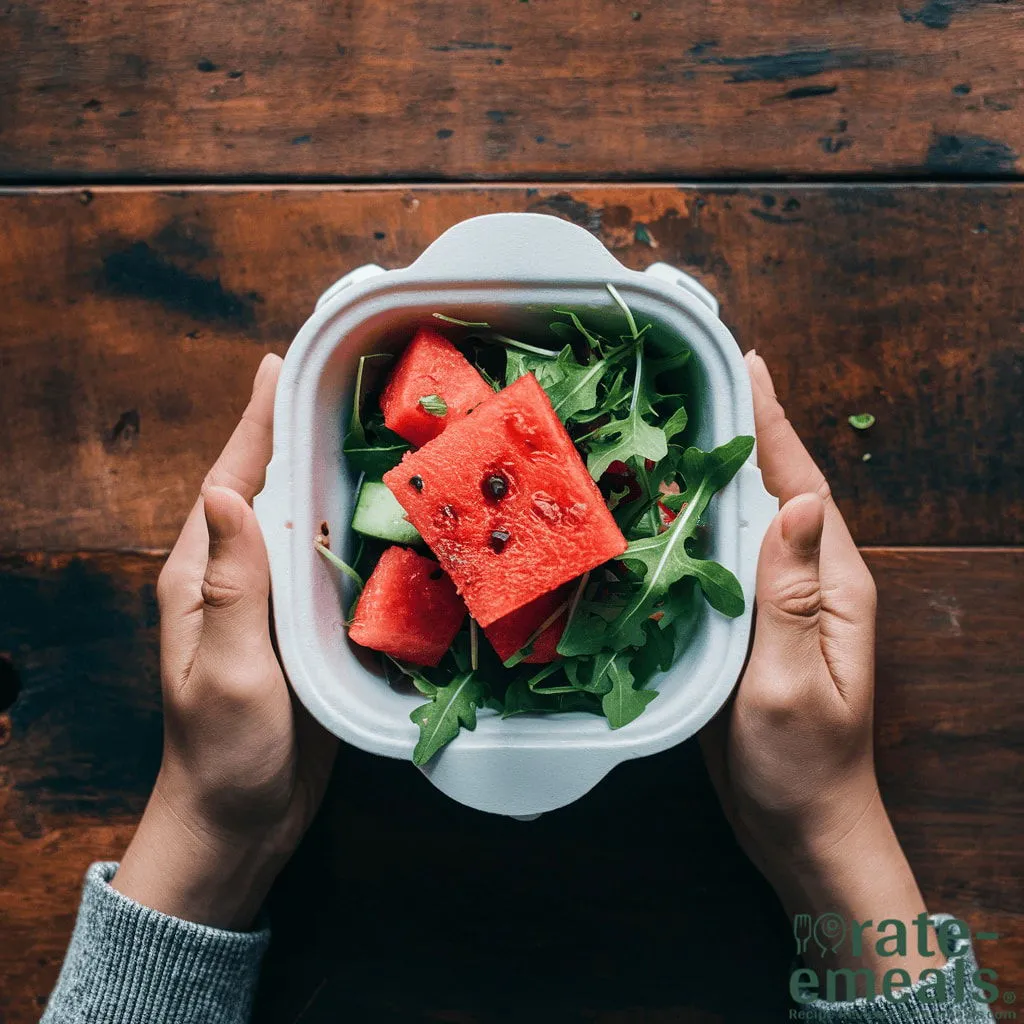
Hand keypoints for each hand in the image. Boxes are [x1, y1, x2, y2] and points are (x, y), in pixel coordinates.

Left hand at [113, 355, 336, 929]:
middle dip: (306, 430)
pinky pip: (341, 563)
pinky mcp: (312, 625)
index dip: (258, 417)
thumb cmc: (223, 749)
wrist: (243, 817)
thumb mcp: (223, 668)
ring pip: (313, 519)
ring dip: (343, 473)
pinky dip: (366, 528)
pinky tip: (401, 510)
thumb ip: (229, 584)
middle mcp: (241, 574)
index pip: (232, 477)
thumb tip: (225, 489)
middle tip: (353, 380)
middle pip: (275, 485)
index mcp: (206, 571)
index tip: (284, 360)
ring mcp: (279, 599)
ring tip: (387, 428)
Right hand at [702, 351, 939, 972]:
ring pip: (735, 522)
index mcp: (832, 583)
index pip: (801, 484)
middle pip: (768, 489)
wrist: (798, 825)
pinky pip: (711, 561)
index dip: (772, 423)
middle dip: (735, 430)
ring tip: (661, 425)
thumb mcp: (794, 681)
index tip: (744, 363)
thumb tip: (803, 499)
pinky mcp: (742, 625)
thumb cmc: (803, 763)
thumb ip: (794, 594)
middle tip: (689, 377)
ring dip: (703, 473)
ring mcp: (772, 603)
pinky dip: (683, 526)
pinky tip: (648, 510)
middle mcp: (805, 581)